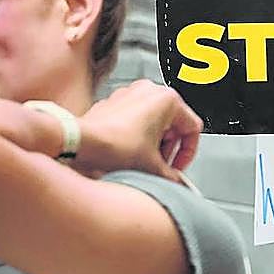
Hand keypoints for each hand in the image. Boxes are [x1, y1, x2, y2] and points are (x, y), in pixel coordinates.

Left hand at [74, 80, 202, 181]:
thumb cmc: (113, 146)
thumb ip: (174, 176)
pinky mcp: (114, 101)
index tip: (178, 166)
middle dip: (169, 148)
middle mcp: (149, 90)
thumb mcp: (154, 167)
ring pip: (155, 121)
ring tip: (145, 160)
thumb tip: (178, 183)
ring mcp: (130, 93)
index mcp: (168, 99)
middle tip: (162, 164)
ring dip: (155, 142)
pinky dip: (138, 135)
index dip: (188, 154)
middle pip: (174, 124)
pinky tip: (130, 152)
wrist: (80, 143)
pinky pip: (136, 119)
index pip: (193, 129)